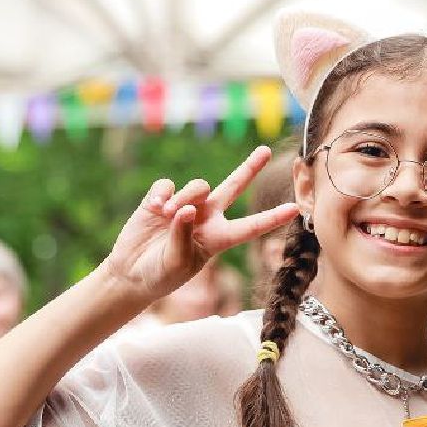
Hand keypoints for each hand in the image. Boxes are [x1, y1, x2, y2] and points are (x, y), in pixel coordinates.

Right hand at [99, 146, 297, 305]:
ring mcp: (184, 206)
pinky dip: (162, 194)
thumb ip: (183, 236)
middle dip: (249, 168)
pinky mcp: (161, 200)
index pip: (249, 227)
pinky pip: (168, 185)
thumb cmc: (160, 275)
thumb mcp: (176, 263)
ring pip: (198, 186)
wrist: (132, 273)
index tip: (295, 209)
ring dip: (185, 196)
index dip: (271, 218)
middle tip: (265, 150)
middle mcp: (206, 218)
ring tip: (168, 214)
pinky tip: (155, 208)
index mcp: (217, 239)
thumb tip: (187, 208)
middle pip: (233, 187)